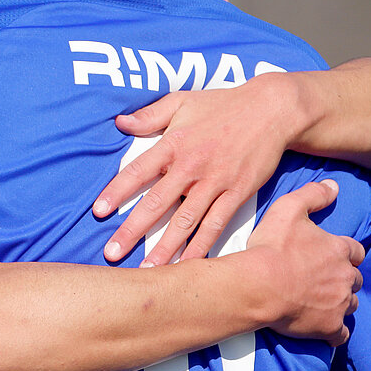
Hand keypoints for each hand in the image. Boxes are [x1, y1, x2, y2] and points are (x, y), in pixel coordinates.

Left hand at [92, 75, 305, 265]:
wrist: (271, 109)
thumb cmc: (223, 104)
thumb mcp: (183, 101)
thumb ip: (150, 115)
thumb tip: (120, 122)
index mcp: (174, 143)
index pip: (138, 171)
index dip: (117, 192)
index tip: (98, 212)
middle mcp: (192, 166)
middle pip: (156, 203)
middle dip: (132, 230)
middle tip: (112, 253)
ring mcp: (216, 182)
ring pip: (186, 220)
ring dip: (165, 247)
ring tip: (147, 270)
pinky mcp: (237, 193)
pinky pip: (216, 224)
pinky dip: (202, 246)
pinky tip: (189, 264)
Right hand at [241, 180, 363, 344]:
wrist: (259, 285)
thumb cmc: (271, 247)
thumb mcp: (289, 208)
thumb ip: (313, 194)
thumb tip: (334, 185)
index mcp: (339, 249)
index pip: (356, 252)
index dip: (347, 255)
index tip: (335, 258)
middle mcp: (345, 276)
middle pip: (355, 280)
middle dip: (344, 280)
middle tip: (326, 282)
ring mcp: (339, 304)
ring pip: (351, 305)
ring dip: (341, 304)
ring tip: (324, 305)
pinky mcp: (329, 327)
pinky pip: (341, 335)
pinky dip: (336, 334)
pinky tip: (327, 332)